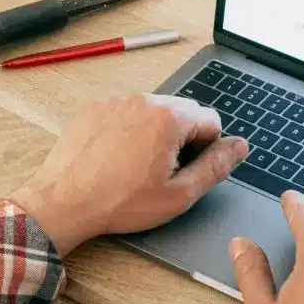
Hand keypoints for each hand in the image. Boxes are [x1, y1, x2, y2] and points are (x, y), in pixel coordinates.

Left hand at [12, 93, 247, 255]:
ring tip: (135, 167)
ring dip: (153, 134)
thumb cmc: (119, 203)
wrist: (65, 203)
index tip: (186, 170)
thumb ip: (216, 166)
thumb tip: (239, 146)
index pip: (211, 120)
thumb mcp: (179, 194)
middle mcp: (144, 100)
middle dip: (180, 139)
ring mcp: (116, 102)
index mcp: (169, 118)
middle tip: (161, 172)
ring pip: (152, 112)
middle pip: (182, 113)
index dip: (206, 149)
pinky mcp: (95, 109)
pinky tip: (115, 159)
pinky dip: (127, 132)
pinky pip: (124, 114)